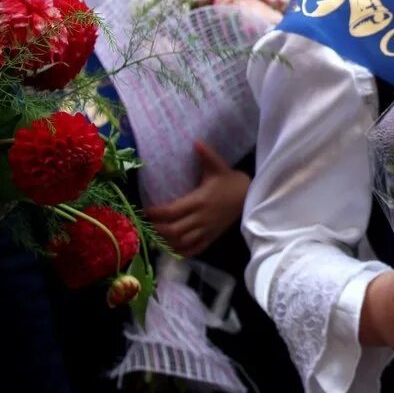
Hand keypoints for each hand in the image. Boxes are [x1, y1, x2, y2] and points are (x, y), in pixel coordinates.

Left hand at [146, 143, 249, 257]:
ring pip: (181, 242)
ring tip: (154, 235)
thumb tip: (196, 141)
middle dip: (156, 229)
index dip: (155, 213)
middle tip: (144, 224)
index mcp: (200, 201)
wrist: (249, 197)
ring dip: (165, 241)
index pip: (172, 211)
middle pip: (173, 230)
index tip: (144, 211)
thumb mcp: (219, 167)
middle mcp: (201, 218)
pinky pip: (194, 249)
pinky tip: (171, 247)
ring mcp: (206, 230)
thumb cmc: (231, 181)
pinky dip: (180, 251)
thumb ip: (206, 155)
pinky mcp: (211, 237)